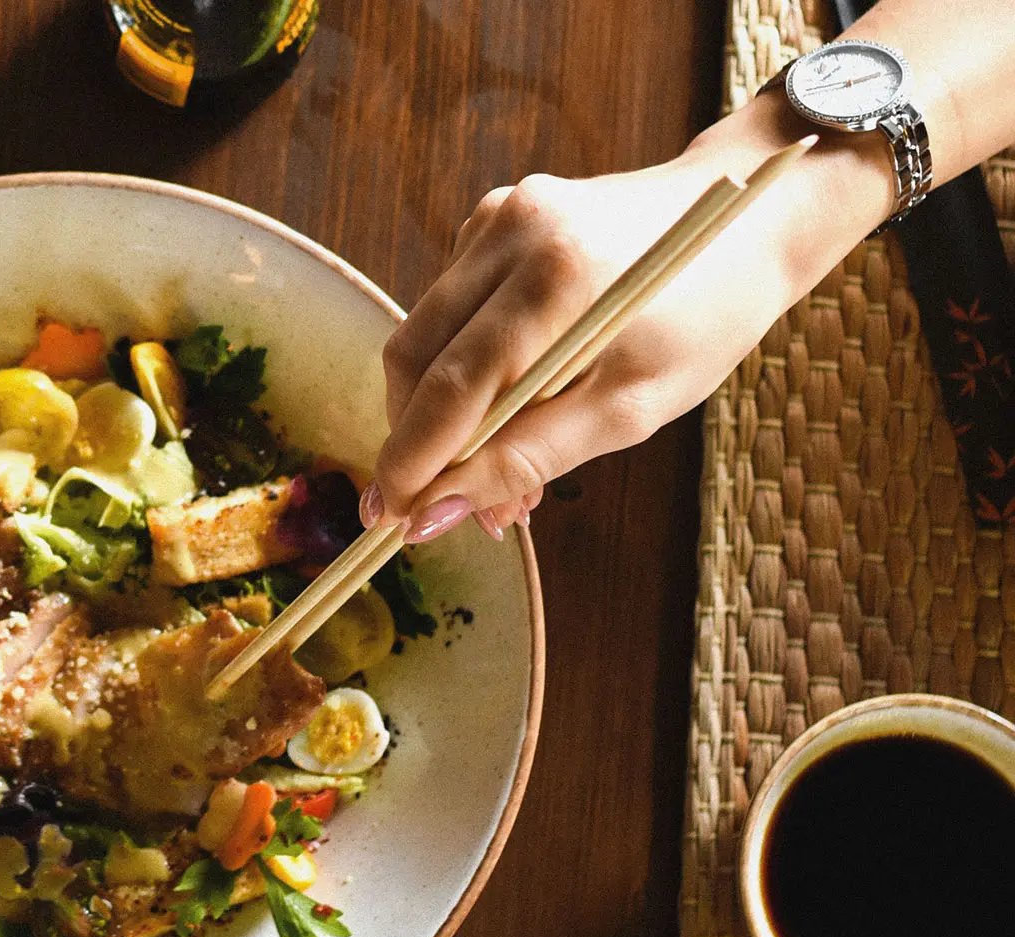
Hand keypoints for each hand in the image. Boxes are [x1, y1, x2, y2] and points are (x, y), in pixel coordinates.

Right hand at [363, 94, 896, 540]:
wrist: (748, 216)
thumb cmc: (705, 318)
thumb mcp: (632, 409)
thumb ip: (528, 459)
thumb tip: (437, 511)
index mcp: (558, 277)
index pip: (451, 385)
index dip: (411, 459)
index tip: (390, 518)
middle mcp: (511, 233)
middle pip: (414, 357)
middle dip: (419, 440)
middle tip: (455, 507)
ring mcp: (496, 218)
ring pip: (422, 335)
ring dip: (440, 412)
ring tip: (495, 469)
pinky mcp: (493, 219)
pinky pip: (448, 310)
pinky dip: (462, 367)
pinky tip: (510, 401)